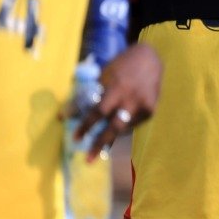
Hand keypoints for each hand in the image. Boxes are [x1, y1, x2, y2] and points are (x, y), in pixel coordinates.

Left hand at [76, 43, 162, 158]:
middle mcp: (131, 98)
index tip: (75, 138)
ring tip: (100, 150)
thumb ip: (91, 94)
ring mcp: (143, 105)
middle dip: (99, 144)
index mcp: (117, 87)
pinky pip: (133, 124)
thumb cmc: (121, 66)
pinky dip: (123, 126)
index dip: (86, 126)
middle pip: (114, 127)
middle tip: (87, 160)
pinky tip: (118, 126)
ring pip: (123, 129)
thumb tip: (67, 114)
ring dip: (110, 139)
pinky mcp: (151, 110)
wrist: (149, 58)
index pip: (98, 111)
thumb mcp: (104, 75)